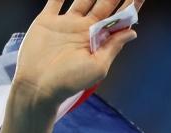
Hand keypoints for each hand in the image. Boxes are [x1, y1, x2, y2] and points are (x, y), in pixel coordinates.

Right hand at [13, 0, 139, 105]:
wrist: (37, 86)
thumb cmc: (68, 81)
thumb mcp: (97, 67)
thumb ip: (113, 47)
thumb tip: (132, 31)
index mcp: (98, 41)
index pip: (118, 19)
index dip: (130, 6)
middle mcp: (84, 29)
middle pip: (104, 4)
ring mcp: (65, 23)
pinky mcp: (47, 21)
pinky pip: (55, 0)